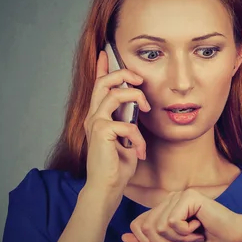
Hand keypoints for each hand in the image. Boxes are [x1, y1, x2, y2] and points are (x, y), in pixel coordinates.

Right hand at [83, 50, 150, 195]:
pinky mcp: (101, 132)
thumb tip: (139, 109)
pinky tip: (139, 152)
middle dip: (123, 74)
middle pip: (104, 82)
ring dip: (136, 98)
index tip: (106, 53)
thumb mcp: (126, 138)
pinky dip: (138, 137)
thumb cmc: (117, 166)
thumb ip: (127, 121)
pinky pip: (126, 124)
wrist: (107, 188)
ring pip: (114, 94)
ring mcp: (95, 123)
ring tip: (147, 109)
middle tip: (139, 78)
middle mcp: (93, 116)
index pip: (98, 86)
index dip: (102, 68)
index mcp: (98, 116)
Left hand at [121, 188, 241, 241]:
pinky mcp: (188, 196)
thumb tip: (124, 238)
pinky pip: (172, 222)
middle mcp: (169, 199)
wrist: (230, 240)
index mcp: (164, 208)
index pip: (138, 225)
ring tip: (194, 235)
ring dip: (178, 240)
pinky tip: (199, 227)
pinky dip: (185, 233)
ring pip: (159, 226)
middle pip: (146, 228)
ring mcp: (178, 196)